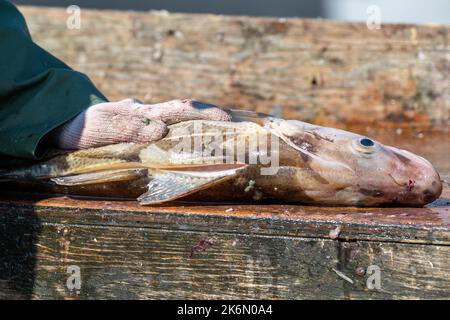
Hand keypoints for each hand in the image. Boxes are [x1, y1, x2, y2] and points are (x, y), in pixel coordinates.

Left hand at [52, 98, 230, 149]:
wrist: (61, 127)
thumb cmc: (81, 128)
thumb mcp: (103, 127)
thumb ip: (130, 127)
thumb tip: (161, 129)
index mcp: (144, 113)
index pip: (180, 109)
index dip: (206, 114)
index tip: (229, 119)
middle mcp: (148, 117)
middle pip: (185, 115)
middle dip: (211, 120)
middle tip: (235, 130)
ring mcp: (143, 125)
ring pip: (176, 127)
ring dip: (198, 132)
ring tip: (218, 144)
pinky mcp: (137, 137)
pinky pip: (164, 139)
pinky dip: (180, 144)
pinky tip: (185, 155)